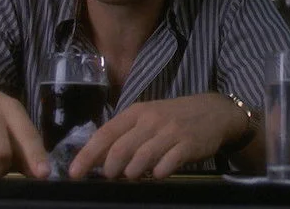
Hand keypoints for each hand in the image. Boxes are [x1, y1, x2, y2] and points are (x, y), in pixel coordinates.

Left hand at [69, 92, 247, 178]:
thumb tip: (97, 158)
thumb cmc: (175, 116)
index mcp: (136, 112)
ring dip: (132, 173)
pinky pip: (167, 164)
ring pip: (141, 158)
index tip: (74, 173)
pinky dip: (158, 173)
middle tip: (109, 178)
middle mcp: (151, 120)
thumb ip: (125, 134)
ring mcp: (170, 132)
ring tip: (133, 176)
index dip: (87, 155)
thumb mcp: (148, 117)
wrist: (215, 112)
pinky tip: (158, 174)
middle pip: (120, 149)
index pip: (105, 134)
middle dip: (109, 169)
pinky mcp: (188, 145)